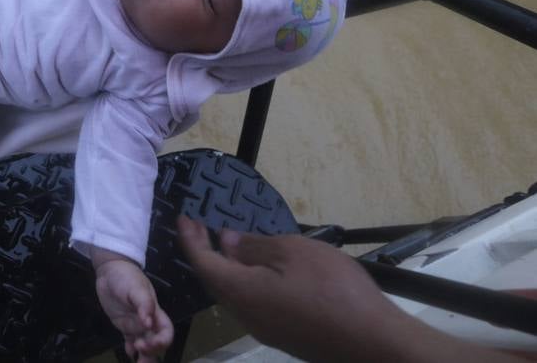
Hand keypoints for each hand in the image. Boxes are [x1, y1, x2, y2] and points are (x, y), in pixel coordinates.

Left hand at [93, 256, 173, 362]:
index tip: (147, 343)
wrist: (110, 270)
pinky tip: (128, 353)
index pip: (166, 331)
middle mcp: (147, 322)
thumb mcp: (136, 287)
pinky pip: (130, 342)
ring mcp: (136, 325)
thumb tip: (149, 323)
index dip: (162, 341)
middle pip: (156, 343)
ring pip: (144, 346)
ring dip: (144, 357)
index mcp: (155, 312)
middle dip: (152, 353)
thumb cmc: (126, 276)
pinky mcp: (124, 326)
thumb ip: (144, 303)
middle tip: (139, 354)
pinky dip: (131, 351)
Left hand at [178, 217, 412, 362]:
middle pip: (214, 281)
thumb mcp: (293, 253)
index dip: (191, 238)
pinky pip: (253, 304)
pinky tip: (262, 268)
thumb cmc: (333, 290)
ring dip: (227, 267)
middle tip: (202, 226)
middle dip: (205, 252)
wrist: (376, 343)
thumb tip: (227, 242)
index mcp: (241, 293)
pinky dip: (247, 281)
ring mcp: (265, 330)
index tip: (185, 216)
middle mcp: (245, 316)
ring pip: (234, 294)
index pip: (202, 263)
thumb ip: (255, 247)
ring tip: (230, 241)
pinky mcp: (285, 336)